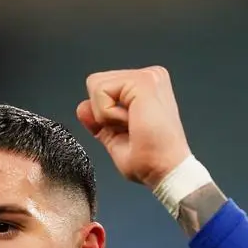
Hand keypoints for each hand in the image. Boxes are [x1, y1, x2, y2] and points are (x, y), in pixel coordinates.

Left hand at [76, 67, 192, 188]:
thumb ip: (99, 121)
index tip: (129, 131)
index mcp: (146, 88)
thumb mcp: (115, 139)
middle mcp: (150, 76)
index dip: (103, 115)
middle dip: (103, 113)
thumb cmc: (150, 161)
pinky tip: (132, 123)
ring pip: (96, 86)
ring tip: (133, 127)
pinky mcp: (142, 81)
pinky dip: (108, 115)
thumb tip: (82, 107)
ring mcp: (148, 76)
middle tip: (131, 130)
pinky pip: (100, 92)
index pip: (102, 88)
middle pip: (96, 83)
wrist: (165, 171)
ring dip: (107, 115)